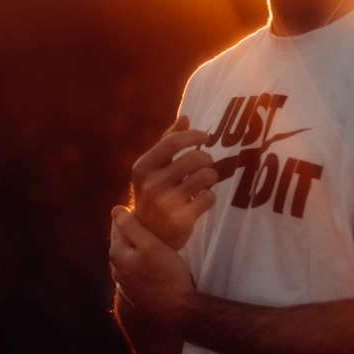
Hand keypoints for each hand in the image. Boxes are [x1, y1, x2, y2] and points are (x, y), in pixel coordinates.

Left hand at [109, 205, 194, 331]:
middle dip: (137, 231)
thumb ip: (132, 226)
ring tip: (161, 242)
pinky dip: (145, 262)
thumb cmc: (167, 275)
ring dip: (141, 247)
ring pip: (131, 255)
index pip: (118, 224)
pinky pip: (137, 269)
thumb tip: (116, 209)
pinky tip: (160, 263)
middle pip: (124, 239)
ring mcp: (124, 282)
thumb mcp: (150, 245)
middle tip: (159, 225)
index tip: (152, 212)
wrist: (177, 311)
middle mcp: (116, 268)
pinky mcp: (135, 292)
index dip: (135, 214)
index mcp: (117, 253)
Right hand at [131, 115, 217, 249]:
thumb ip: (167, 142)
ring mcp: (166, 204)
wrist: (148, 235)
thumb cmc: (154, 193)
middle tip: (206, 164)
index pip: (173, 142)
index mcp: (142, 168)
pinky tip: (202, 199)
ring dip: (211, 176)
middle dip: (207, 158)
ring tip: (206, 181)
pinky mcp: (181, 220)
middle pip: (195, 158)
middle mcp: (152, 185)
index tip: (205, 137)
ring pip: (206, 176)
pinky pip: (209, 197)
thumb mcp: (153, 168)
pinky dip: (210, 196)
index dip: (194, 136)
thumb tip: (185, 118)